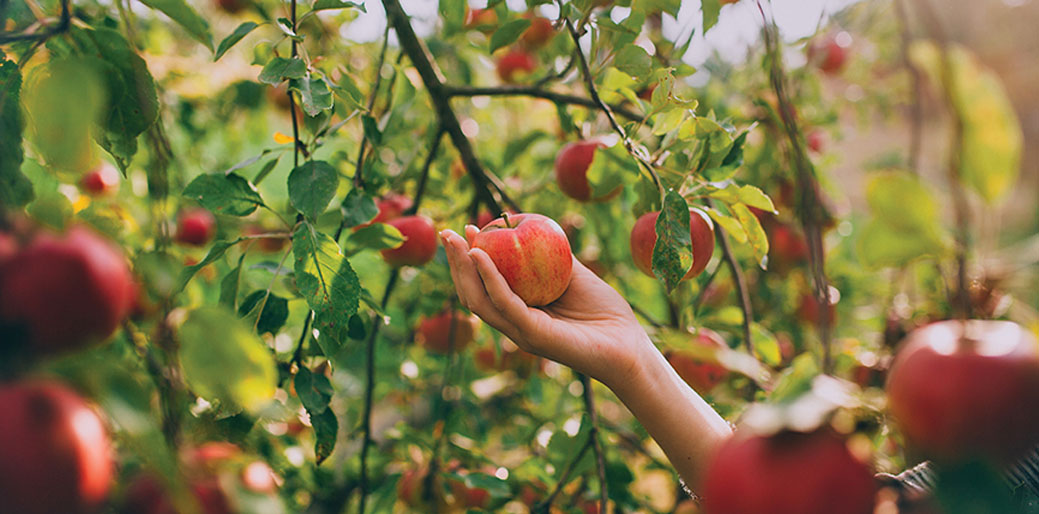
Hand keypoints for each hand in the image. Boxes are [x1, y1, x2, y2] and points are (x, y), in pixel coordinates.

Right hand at [440, 226, 652, 386]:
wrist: (629, 346)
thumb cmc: (605, 313)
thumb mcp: (575, 275)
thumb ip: (553, 255)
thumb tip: (533, 223)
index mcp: (521, 312)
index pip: (484, 286)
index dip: (470, 260)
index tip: (467, 230)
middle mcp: (515, 323)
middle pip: (473, 294)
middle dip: (456, 263)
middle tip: (447, 234)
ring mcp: (521, 331)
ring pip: (481, 301)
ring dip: (464, 270)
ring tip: (457, 241)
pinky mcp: (532, 335)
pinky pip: (505, 303)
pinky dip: (490, 279)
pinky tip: (481, 256)